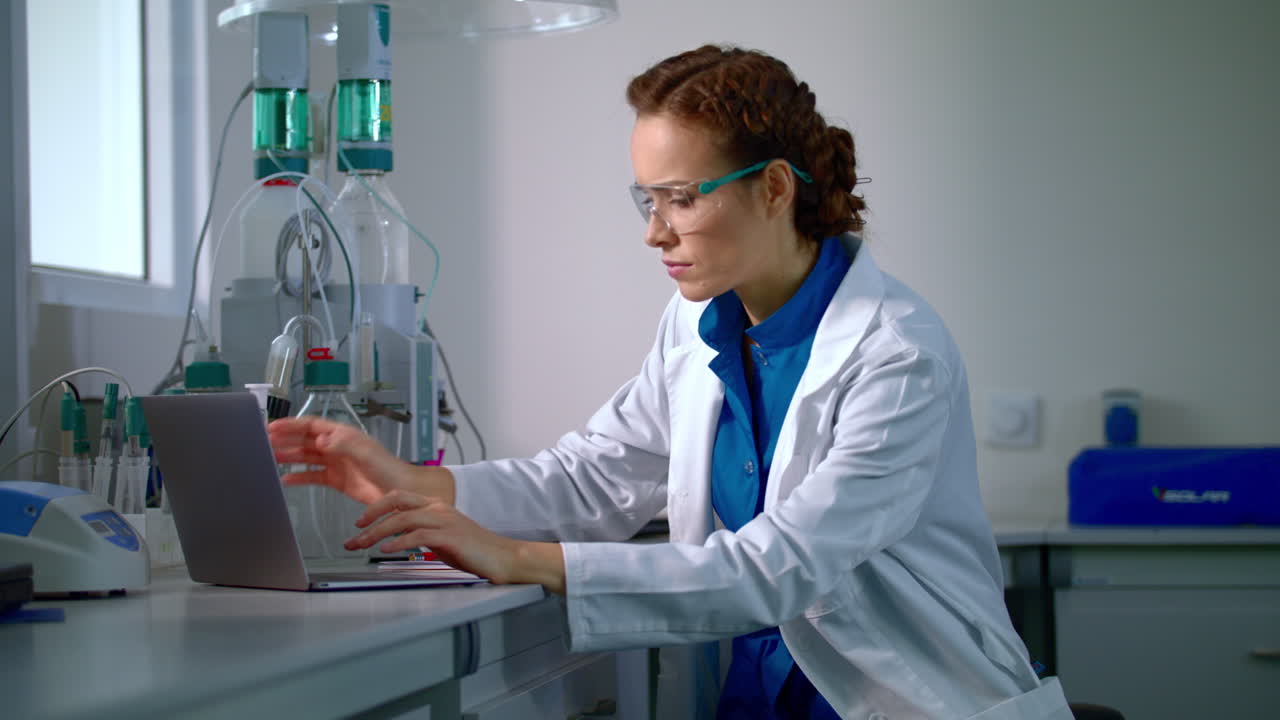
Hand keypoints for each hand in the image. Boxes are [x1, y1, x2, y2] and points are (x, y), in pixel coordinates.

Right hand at [268, 416, 453, 505]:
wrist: (400, 491)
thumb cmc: (388, 468)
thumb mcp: (365, 452)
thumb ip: (342, 444)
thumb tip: (321, 439)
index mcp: (343, 435)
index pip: (311, 425)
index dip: (291, 425)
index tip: (272, 427)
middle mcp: (337, 446)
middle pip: (305, 440)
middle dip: (285, 440)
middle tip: (264, 443)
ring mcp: (336, 463)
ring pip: (306, 457)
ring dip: (288, 457)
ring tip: (269, 459)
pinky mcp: (337, 480)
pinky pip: (313, 476)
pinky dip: (299, 476)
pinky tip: (286, 480)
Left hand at [346, 490, 565, 593]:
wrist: (503, 557)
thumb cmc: (474, 551)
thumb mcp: (442, 538)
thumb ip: (422, 534)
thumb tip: (400, 539)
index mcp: (436, 506)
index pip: (399, 497)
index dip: (376, 507)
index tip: (360, 522)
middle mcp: (438, 508)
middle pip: (395, 503)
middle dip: (370, 517)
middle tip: (353, 534)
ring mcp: (444, 520)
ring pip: (401, 519)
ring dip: (377, 532)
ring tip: (361, 544)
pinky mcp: (449, 536)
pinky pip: (417, 535)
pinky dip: (399, 542)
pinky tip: (387, 549)